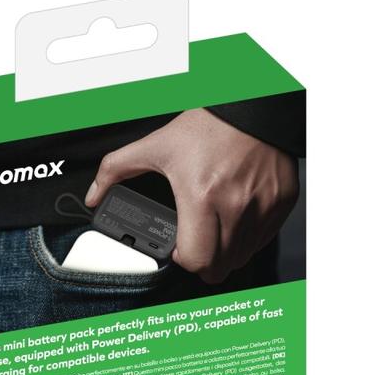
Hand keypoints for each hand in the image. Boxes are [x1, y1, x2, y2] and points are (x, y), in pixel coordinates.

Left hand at [85, 108, 298, 282]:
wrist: (255, 106)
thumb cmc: (209, 126)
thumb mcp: (156, 145)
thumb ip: (116, 170)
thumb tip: (94, 194)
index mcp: (202, 196)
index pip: (195, 260)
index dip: (182, 258)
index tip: (178, 247)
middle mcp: (236, 207)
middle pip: (219, 268)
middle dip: (202, 263)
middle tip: (195, 244)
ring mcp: (262, 208)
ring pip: (242, 258)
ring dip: (225, 253)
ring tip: (214, 229)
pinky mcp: (280, 205)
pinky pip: (262, 240)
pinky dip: (247, 238)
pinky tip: (236, 218)